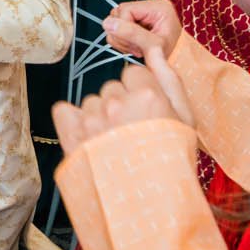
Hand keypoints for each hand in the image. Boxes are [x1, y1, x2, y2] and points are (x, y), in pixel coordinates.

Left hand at [53, 51, 193, 156]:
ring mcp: (92, 119)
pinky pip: (64, 111)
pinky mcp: (72, 135)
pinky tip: (88, 137)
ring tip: (113, 143)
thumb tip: (154, 47)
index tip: (145, 111)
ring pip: (91, 102)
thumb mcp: (185, 116)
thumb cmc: (172, 158)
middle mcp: (116, 103)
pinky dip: (73, 121)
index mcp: (147, 94)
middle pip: (112, 88)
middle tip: (131, 132)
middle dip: (120, 104)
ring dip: (99, 116)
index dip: (139, 91)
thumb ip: (168, 77)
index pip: (132, 72)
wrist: (151, 202)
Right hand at [102, 0, 182, 61]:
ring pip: (114, 22)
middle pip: (117, 15)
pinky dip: (124, 41)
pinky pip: (118, 28)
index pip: (125, 10)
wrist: (183, 59)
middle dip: (123, 36)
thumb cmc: (174, 51)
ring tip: (138, 48)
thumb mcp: (154, 44)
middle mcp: (148, 6)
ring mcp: (141, 13)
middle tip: (137, 48)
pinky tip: (136, 47)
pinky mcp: (136, 21)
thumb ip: (132, 34)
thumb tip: (107, 24)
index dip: (124, 29)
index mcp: (157, 6)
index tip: (135, 45)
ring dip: (122, 40)